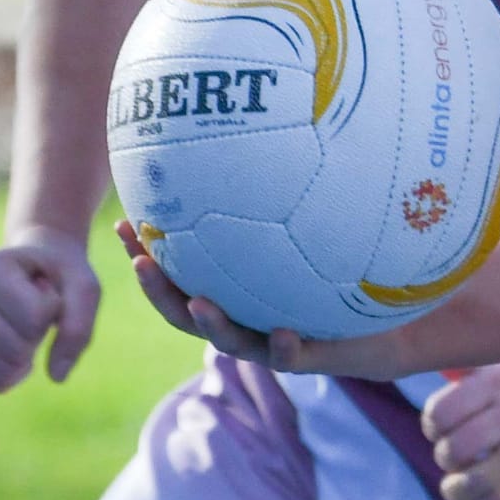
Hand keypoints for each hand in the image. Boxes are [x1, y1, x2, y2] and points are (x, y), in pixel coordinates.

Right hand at [0, 229, 100, 390]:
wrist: (35, 266)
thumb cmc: (60, 275)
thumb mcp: (84, 289)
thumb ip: (78, 329)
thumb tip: (57, 377)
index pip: (34, 319)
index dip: (54, 309)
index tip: (46, 287)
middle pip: (16, 349)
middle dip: (40, 336)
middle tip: (36, 307)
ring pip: (3, 370)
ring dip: (29, 355)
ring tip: (25, 322)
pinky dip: (17, 372)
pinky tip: (17, 343)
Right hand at [112, 221, 408, 378]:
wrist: (377, 329)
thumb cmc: (333, 276)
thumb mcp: (306, 232)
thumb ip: (278, 203)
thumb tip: (260, 141)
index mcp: (228, 293)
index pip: (174, 275)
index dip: (143, 254)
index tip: (122, 224)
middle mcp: (240, 320)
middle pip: (184, 311)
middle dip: (158, 290)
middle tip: (140, 262)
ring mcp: (267, 342)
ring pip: (229, 339)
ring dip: (210, 323)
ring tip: (199, 303)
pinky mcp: (304, 358)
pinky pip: (290, 355)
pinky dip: (283, 345)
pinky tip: (283, 331)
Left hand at [420, 361, 499, 499]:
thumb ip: (460, 377)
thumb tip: (407, 375)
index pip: (440, 412)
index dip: (432, 427)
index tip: (439, 430)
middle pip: (454, 450)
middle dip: (446, 458)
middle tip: (453, 457)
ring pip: (474, 481)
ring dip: (455, 489)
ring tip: (454, 487)